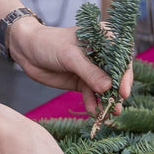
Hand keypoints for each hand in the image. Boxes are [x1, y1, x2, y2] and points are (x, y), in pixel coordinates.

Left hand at [8, 16, 132, 120]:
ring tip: (108, 115)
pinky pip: (92, 95)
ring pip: (105, 88)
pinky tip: (93, 113)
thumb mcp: (69, 56)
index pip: (121, 57)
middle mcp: (102, 55)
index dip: (125, 75)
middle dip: (117, 92)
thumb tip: (108, 87)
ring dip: (107, 102)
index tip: (123, 92)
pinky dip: (94, 104)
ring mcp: (93, 70)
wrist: (27, 51)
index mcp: (104, 39)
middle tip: (117, 108)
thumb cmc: (49, 44)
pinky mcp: (83, 82)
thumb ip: (89, 72)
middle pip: (116, 75)